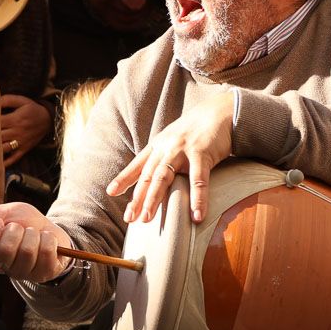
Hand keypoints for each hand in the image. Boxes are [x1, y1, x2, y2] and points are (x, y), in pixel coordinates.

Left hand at [0, 95, 51, 166]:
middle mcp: (16, 132)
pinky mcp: (23, 150)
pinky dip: (4, 163)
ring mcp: (20, 143)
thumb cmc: (32, 109)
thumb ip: (7, 100)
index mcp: (14, 119)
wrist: (49, 120)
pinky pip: (13, 159)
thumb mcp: (22, 101)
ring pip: (3, 149)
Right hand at [0, 200, 75, 283]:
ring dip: (34, 235)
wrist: (52, 231)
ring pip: (27, 251)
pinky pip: (45, 253)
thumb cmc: (25, 222)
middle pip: (5, 249)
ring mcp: (22, 272)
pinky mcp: (42, 274)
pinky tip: (47, 241)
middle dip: (17, 231)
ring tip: (35, 235)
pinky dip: (49, 240)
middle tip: (21, 229)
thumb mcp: (5, 213)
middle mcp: (3, 265)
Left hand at [104, 89, 232, 222]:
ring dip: (154, 199)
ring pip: (164, 177)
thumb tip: (154, 180)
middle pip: (148, 176)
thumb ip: (163, 158)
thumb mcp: (174, 141)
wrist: (219, 111)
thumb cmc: (196, 131)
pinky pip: (198, 179)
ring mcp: (182, 150)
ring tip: (147, 218)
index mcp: (158, 146)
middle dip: (137, 197)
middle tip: (129, 218)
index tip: (111, 192)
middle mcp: (166, 148)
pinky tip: (196, 215)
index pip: (138, 165)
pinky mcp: (202, 153)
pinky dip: (197, 199)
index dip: (124, 178)